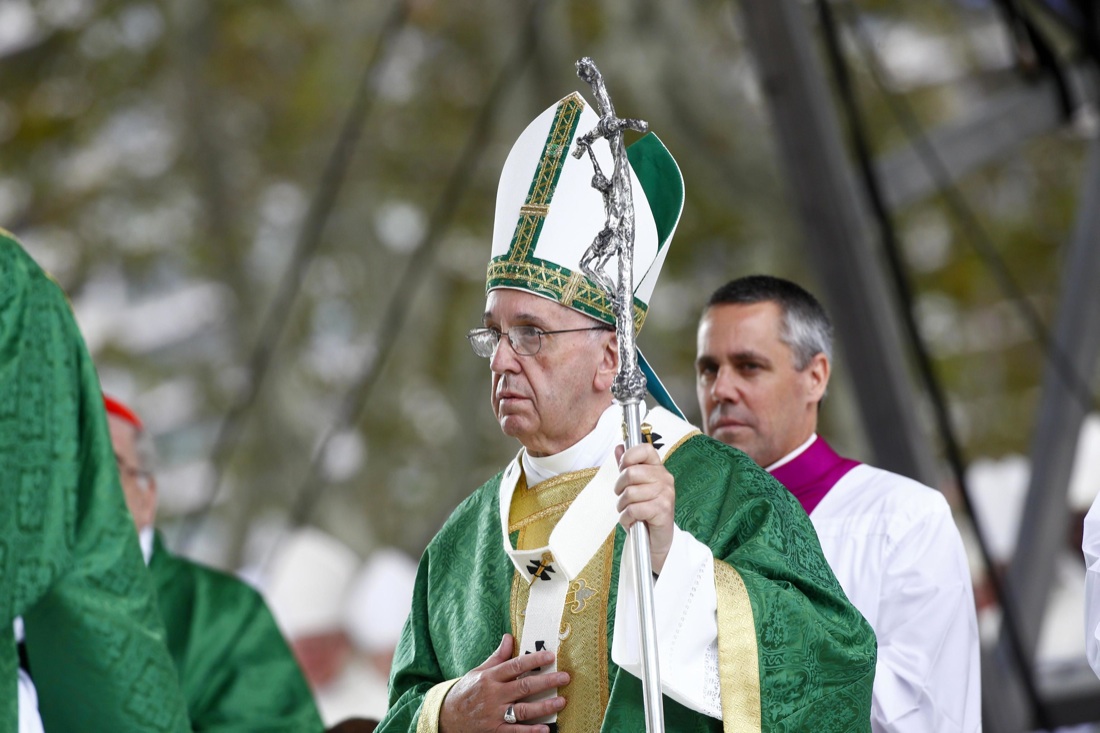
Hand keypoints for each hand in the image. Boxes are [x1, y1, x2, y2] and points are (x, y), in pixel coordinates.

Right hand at [439, 634, 568, 732]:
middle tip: (565, 677)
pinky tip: (545, 729)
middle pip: (523, 687)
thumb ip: (497, 657)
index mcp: (490, 677)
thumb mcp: (479, 671)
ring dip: (544, 707)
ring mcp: (494, 714)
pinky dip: (530, 731)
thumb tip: (509, 637)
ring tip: (561, 701)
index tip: (551, 656)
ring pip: (523, 710)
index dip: (534, 660)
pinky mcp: (495, 730)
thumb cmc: (466, 691)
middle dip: (546, 681)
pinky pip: (515, 732)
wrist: (447, 717)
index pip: (515, 665)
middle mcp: (493, 695)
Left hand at [614, 443, 675, 574]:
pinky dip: (626, 519)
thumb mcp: (634, 487)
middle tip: (624, 498)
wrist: (656, 540)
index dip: (628, 456)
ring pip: (629, 493)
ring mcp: (665, 494)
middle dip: (619, 488)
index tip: (623, 469)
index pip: (644, 448)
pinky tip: (632, 522)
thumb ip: (627, 466)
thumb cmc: (644, 512)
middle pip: (630, 473)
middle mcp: (665, 478)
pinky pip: (633, 509)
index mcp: (658, 469)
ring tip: (629, 512)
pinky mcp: (662, 510)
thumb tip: (619, 447)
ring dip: (622, 506)